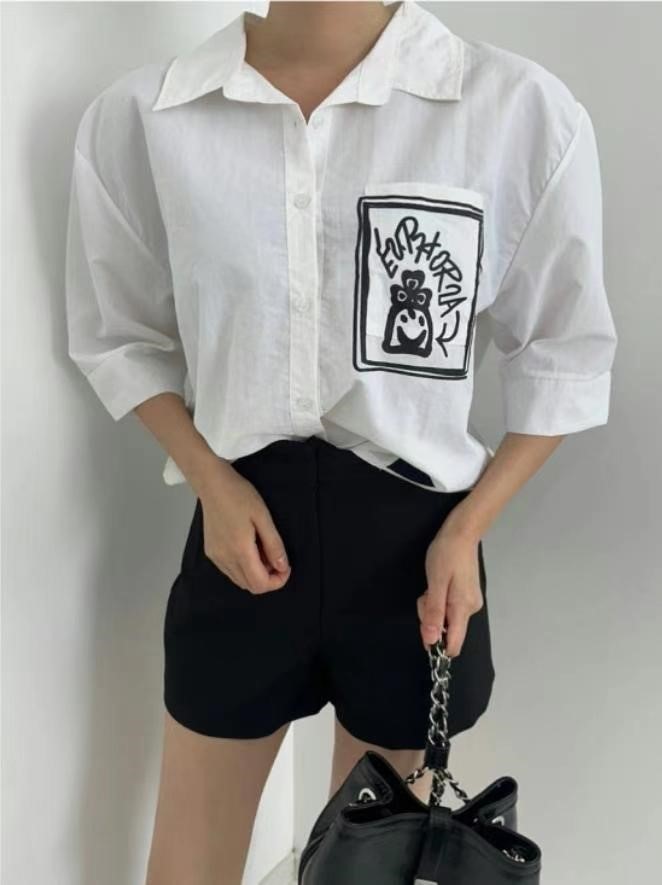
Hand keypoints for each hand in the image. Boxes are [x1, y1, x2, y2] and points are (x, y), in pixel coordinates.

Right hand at [198, 463, 290, 593]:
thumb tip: (282, 567)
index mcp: (240, 550)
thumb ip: (274, 545)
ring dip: (256, 574)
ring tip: (263, 550)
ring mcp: (216, 557)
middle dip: (268, 578)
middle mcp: (225, 558)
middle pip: (250, 586)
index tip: (286, 567)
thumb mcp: (263, 517)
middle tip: (276, 557)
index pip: (260, 584)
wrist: (212, 485)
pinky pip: (230, 571)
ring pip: (240, 581)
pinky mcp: (211, 553)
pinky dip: (244, 568)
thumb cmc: (239, 495)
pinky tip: (249, 549)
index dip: (277, 581)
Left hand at [417, 523, 482, 656]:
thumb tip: (430, 641)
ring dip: (433, 606)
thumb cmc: (447, 554)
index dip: (437, 646)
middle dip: (430, 617)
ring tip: (432, 585)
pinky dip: (440, 600)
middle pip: (446, 630)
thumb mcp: (435, 583)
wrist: (462, 533)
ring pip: (446, 618)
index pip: (454, 644)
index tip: (424, 630)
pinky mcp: (468, 595)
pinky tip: (439, 584)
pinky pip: (450, 607)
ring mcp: (471, 602)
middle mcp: (471, 609)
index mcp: (463, 608)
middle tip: (426, 593)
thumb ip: (433, 613)